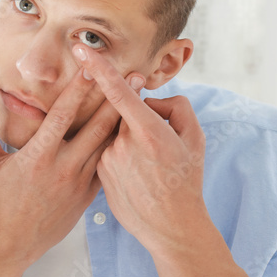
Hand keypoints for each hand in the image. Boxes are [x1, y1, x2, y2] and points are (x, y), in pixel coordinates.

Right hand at [0, 69, 120, 272]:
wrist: (10, 245)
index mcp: (38, 156)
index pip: (62, 115)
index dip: (79, 89)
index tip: (93, 67)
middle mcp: (63, 168)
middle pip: (97, 127)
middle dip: (118, 99)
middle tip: (138, 76)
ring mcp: (78, 184)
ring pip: (107, 147)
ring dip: (125, 121)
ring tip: (142, 99)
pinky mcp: (86, 198)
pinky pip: (106, 168)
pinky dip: (119, 149)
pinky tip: (132, 134)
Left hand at [75, 44, 211, 256]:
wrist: (171, 228)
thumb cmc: (186, 180)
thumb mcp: (194, 138)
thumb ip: (176, 107)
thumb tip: (151, 99)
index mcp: (148, 132)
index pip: (118, 92)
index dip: (99, 68)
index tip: (81, 48)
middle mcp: (122, 144)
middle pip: (120, 112)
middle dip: (135, 117)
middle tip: (154, 143)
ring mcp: (107, 161)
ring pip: (113, 133)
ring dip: (128, 139)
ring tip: (148, 166)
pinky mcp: (98, 174)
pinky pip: (107, 151)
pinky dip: (121, 155)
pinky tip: (136, 175)